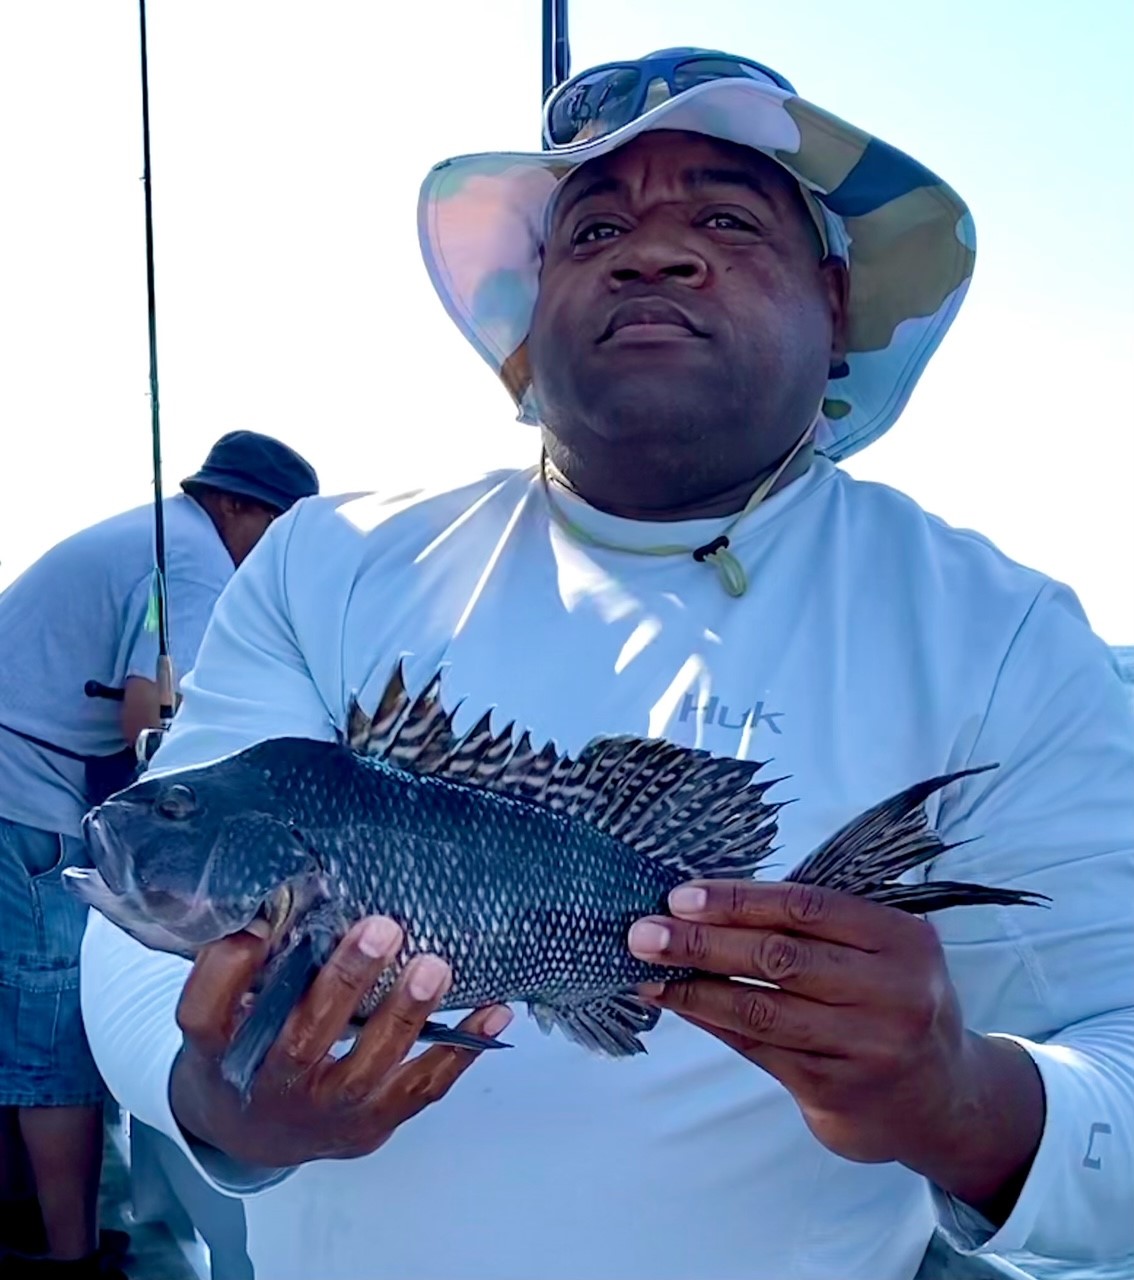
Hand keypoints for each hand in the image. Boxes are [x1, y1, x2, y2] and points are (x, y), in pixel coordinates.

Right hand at [171, 916, 511, 1167]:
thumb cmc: (244, 1048)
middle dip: (345, 983)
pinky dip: (462, 1051)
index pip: (207, 1014)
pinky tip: (493, 1012)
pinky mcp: (370, 1123)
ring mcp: (324, 1111)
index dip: (227, 971)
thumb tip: (280, 892)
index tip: (257, 924)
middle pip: (302, 1039)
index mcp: (218, 1052)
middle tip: (381, 928)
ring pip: (368, 1067)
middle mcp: (269, 1086)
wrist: (252, 1135)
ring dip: (407, 1015)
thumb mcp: (224, 1011)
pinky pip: (422, 1087)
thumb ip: (246, 964)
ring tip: (435, 965)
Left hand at [628, 880, 1042, 1210]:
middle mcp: (891, 994)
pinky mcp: (835, 1092)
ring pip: (761, 1009)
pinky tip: (679, 1003)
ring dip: (694, 988)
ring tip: (646, 970)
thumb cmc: (893, 999)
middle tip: (644, 932)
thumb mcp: (884, 950)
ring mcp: (865, 1048)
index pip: (807, 907)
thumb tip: (712, 901)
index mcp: (903, 941)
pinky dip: (712, 1022)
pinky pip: (758, 1049)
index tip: (680, 894)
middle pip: (779, 958)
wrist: (944, 1100)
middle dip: (702, 942)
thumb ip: (821, 925)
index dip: (739, 900)